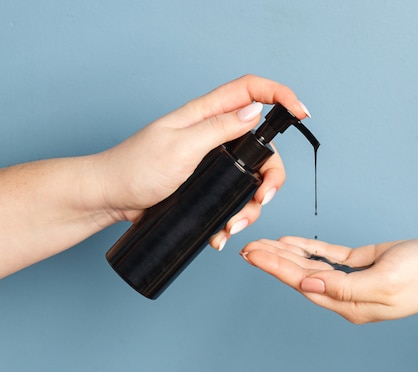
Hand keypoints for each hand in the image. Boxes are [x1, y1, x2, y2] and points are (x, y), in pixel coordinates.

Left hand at [92, 74, 309, 249]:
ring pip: (252, 177)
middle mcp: (214, 134)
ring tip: (231, 227)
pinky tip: (222, 231)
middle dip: (271, 176)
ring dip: (251, 205)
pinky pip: (235, 196)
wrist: (110, 198)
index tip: (302, 114)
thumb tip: (254, 111)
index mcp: (207, 114)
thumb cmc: (134, 168)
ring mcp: (213, 160)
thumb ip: (219, 128)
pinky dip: (235, 215)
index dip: (280, 96)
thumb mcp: (180, 146)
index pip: (251, 90)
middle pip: (263, 146)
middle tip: (263, 199)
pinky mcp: (208, 182)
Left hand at [241, 236, 417, 322]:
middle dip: (273, 261)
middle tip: (248, 247)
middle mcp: (347, 296)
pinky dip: (310, 249)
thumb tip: (307, 286)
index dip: (275, 268)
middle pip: (301, 276)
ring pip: (311, 267)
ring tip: (263, 244)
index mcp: (350, 304)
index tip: (253, 254)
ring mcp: (354, 281)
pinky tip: (293, 242)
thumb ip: (343, 287)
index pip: (302, 284)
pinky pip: (329, 257)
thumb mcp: (384, 283)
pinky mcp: (362, 266)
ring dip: (287, 254)